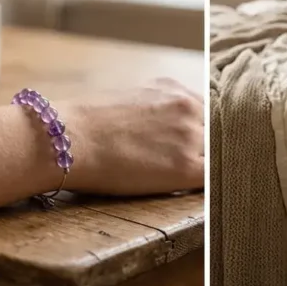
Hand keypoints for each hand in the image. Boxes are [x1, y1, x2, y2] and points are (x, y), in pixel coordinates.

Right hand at [59, 78, 204, 195]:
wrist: (67, 139)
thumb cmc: (84, 124)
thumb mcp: (128, 100)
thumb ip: (156, 110)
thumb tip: (162, 129)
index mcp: (175, 90)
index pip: (208, 113)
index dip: (206, 132)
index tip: (204, 147)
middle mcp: (189, 107)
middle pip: (218, 131)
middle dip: (211, 149)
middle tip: (205, 166)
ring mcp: (191, 136)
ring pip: (219, 155)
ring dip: (211, 168)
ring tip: (202, 183)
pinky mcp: (186, 167)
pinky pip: (214, 180)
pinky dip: (213, 187)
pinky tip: (203, 195)